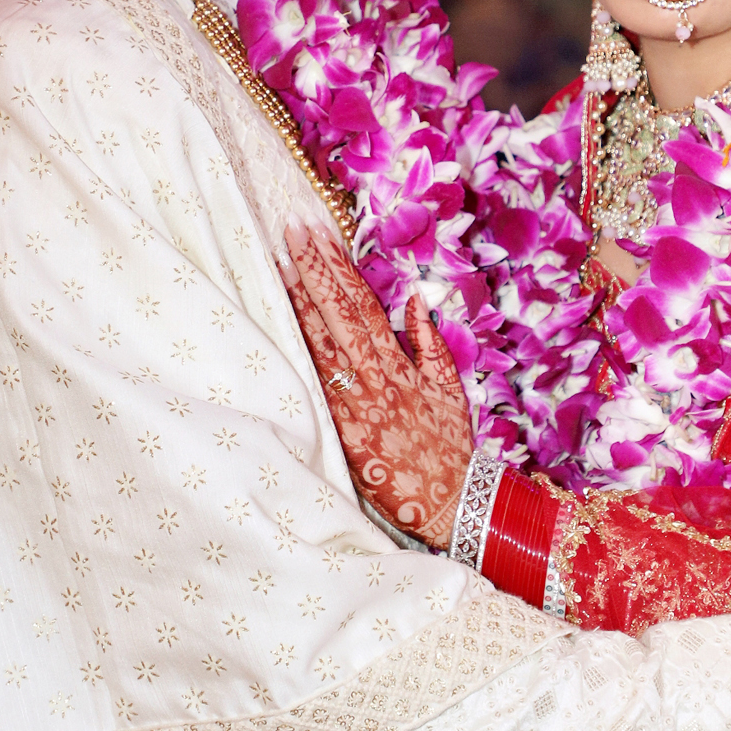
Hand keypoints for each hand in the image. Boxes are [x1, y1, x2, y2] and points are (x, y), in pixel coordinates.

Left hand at [282, 223, 473, 547]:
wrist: (451, 501)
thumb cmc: (451, 447)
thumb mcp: (451, 389)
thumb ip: (430, 342)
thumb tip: (416, 299)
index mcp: (401, 363)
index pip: (364, 303)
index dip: (340, 267)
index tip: (319, 234)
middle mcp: (375, 375)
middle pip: (340, 311)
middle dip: (315, 268)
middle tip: (292, 230)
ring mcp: (357, 401)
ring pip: (323, 340)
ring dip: (301, 300)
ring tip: (279, 263)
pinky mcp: (344, 429)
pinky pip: (318, 382)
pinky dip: (302, 350)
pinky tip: (284, 325)